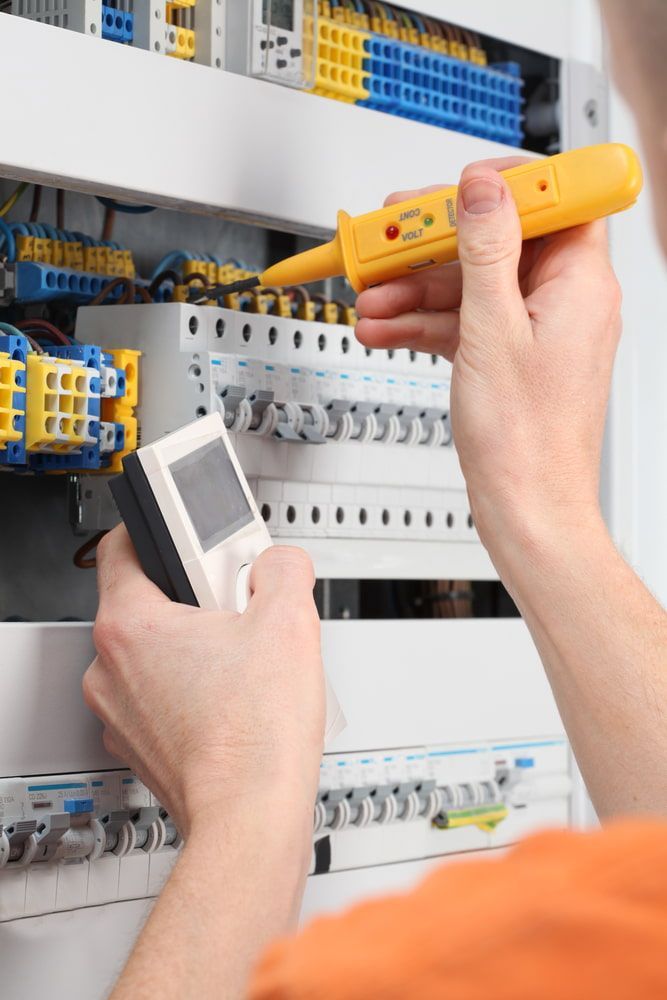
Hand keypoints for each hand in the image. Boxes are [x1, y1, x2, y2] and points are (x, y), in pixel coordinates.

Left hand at [83, 527, 324, 837]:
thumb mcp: (289, 622)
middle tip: (239, 607)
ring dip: (195, 645)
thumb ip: (283, 569)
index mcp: (130, 626)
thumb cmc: (255, 735)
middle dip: (195, 596)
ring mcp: (120, 711)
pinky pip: (159, 696)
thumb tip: (279, 563)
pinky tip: (234, 698)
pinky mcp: (139, 744)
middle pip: (146, 602)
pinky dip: (190, 688)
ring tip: (244, 659)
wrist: (250, 819)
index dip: (161, 530)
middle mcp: (109, 669)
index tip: (192, 538)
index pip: (122, 547)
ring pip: (154, 653)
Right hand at [355, 159, 621, 555]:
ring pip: (471, 284)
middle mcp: (563, 300)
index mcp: (579, 284)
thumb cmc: (526, 441)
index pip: (556, 200)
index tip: (456, 187)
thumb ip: (486, 251)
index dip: (505, 184)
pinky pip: (464, 322)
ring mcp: (534, 329)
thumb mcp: (493, 331)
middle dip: (436, 242)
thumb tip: (483, 188)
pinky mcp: (508, 356)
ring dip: (415, 288)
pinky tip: (384, 328)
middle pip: (497, 241)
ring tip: (371, 296)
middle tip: (389, 238)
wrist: (525, 509)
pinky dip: (423, 323)